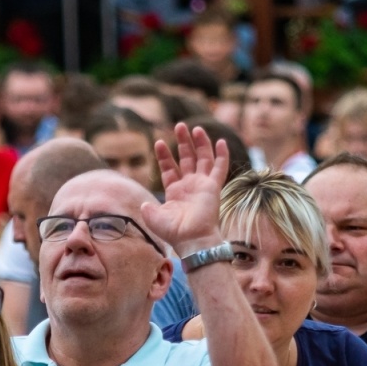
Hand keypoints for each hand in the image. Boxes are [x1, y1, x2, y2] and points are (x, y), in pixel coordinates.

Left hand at [146, 123, 229, 257]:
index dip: (164, 156)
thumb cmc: (174, 232)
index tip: (159, 142)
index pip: (170, 169)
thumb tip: (144, 204)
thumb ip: (148, 210)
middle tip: (179, 126)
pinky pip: (220, 168)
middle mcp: (189, 186)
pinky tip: (220, 141)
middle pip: (187, 158)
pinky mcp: (213, 187)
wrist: (192, 239)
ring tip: (195, 128)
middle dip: (183, 142)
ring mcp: (202, 185)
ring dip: (200, 143)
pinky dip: (221, 155)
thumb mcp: (154, 219)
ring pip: (203, 159)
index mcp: (175, 192)